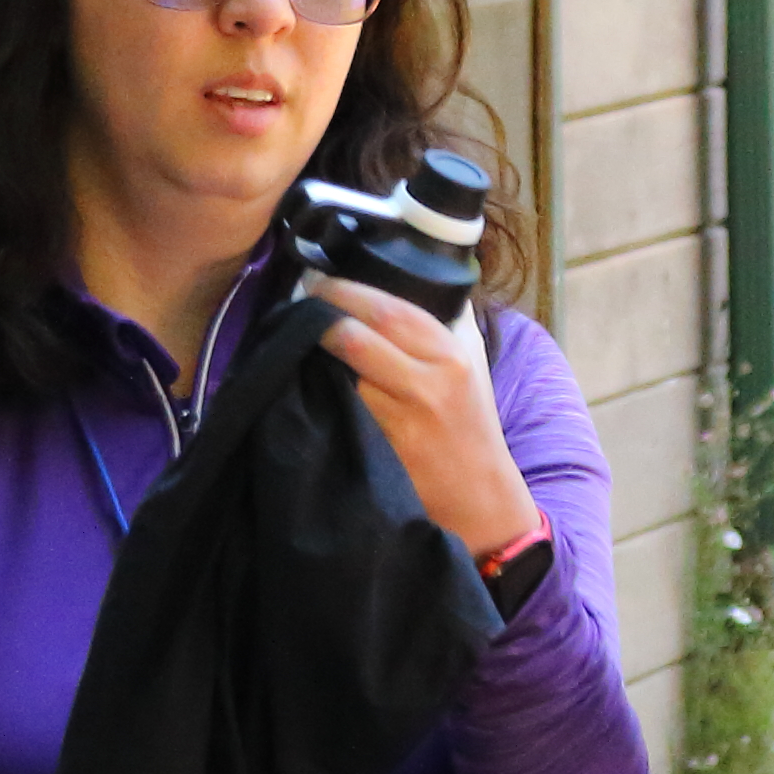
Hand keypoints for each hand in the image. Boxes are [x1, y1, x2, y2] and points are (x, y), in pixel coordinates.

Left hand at [310, 276, 541, 563]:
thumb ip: (442, 320)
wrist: (479, 496)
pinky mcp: (379, 453)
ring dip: (309, 357)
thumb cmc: (468, 421)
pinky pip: (336, 414)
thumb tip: (394, 278)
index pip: (386, 310)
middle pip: (355, 338)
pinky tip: (302, 383)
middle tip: (295, 309)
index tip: (318, 284)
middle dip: (318, 317)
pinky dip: (315, 395)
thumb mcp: (469, 362)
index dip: (343, 292)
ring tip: (294, 342)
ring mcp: (401, 423)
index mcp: (449, 355)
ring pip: (339, 377)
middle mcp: (427, 385)